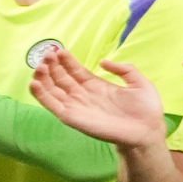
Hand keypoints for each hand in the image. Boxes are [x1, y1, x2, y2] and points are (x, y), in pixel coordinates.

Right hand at [27, 47, 167, 149]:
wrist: (147, 131)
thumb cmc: (146, 110)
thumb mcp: (140, 83)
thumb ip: (124, 69)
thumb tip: (103, 61)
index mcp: (96, 86)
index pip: (75, 71)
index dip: (66, 61)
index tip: (59, 50)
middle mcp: (83, 95)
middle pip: (61, 78)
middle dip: (52, 65)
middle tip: (47, 54)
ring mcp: (76, 106)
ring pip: (52, 90)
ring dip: (43, 78)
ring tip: (39, 65)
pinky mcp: (71, 117)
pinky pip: (52, 105)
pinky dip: (41, 94)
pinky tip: (34, 83)